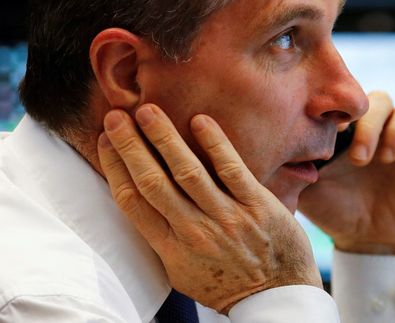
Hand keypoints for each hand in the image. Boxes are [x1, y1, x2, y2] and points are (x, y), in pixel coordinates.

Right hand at [97, 104, 320, 313]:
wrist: (278, 295)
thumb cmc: (228, 281)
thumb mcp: (183, 271)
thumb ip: (163, 239)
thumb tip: (141, 203)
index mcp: (171, 248)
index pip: (133, 202)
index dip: (115, 168)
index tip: (104, 141)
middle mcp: (194, 232)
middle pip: (153, 182)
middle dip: (131, 147)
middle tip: (115, 117)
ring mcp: (226, 217)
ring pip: (188, 172)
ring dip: (165, 138)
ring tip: (148, 111)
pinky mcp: (257, 206)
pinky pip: (231, 170)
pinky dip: (215, 144)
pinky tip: (199, 121)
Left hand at [298, 91, 394, 257]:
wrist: (368, 237)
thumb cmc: (331, 211)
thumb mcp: (303, 186)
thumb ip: (289, 164)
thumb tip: (264, 148)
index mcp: (331, 126)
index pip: (327, 96)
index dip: (318, 103)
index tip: (307, 126)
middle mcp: (358, 122)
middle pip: (353, 91)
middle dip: (344, 112)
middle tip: (335, 141)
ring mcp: (385, 128)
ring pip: (381, 99)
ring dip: (369, 126)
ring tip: (360, 159)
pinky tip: (386, 158)